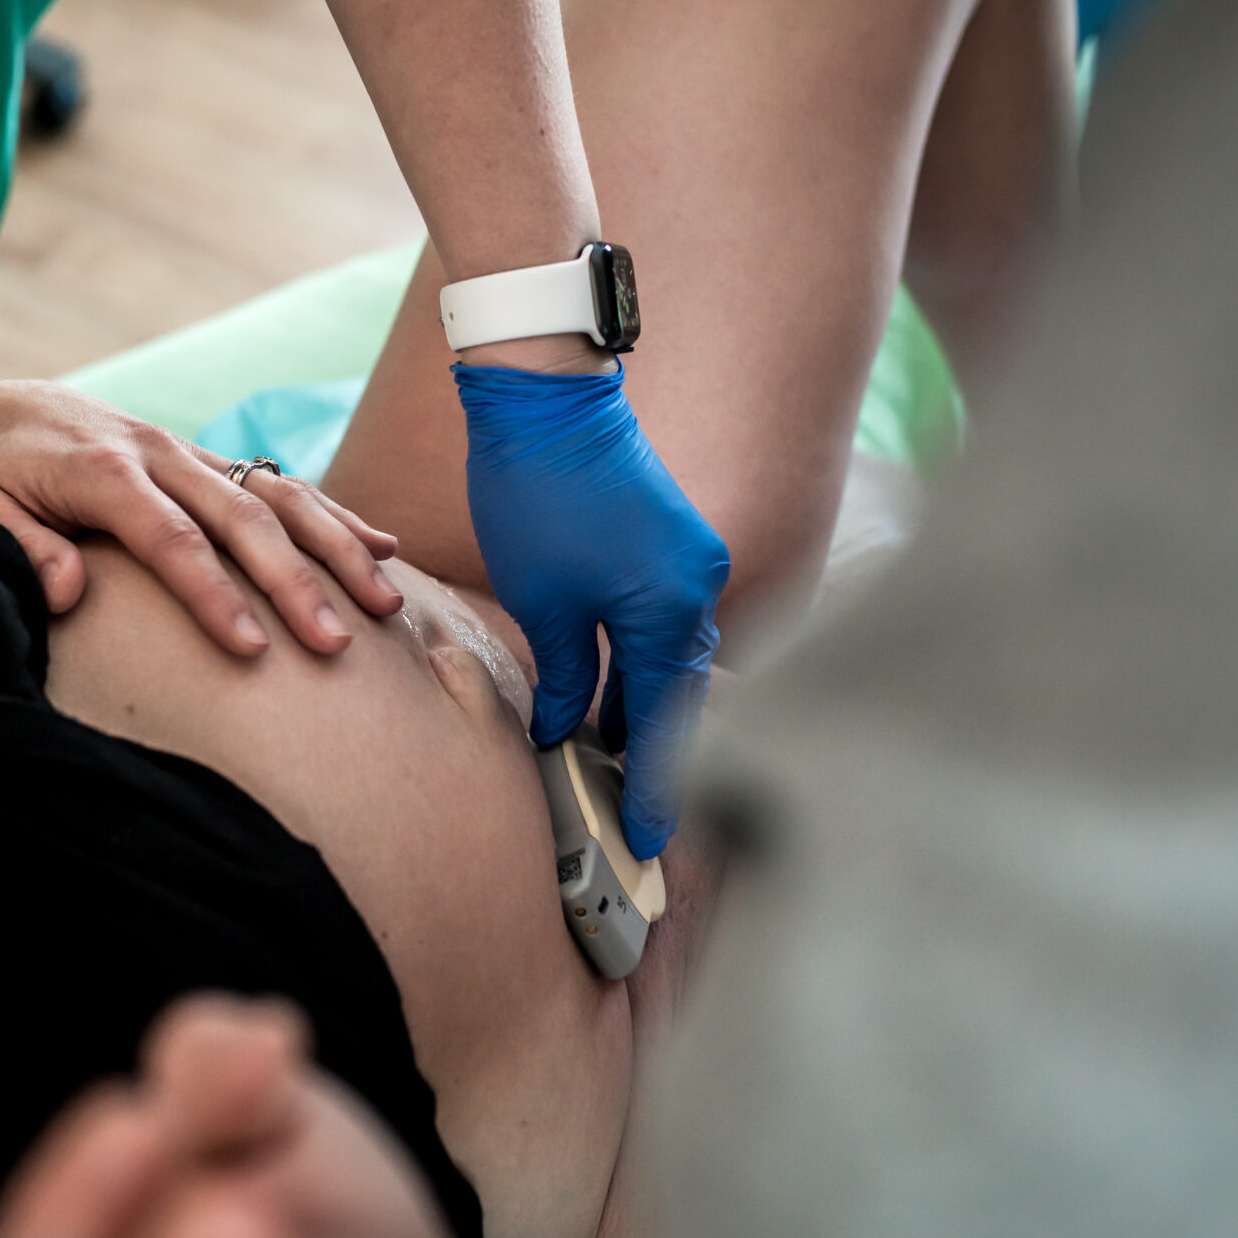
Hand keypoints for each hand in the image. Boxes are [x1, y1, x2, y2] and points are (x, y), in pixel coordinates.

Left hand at [0, 383, 404, 657]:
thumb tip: (65, 594)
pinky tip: (385, 547)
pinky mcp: (212, 461)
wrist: (9, 407)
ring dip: (336, 548)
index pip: (171, 541)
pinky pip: (284, 485)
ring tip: (384, 603)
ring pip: (280, 496)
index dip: (213, 595)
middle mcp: (162, 457)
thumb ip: (22, 547)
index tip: (251, 649)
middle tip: (334, 643)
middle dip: (294, 583)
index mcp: (106, 475)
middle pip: (242, 520)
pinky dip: (336, 515)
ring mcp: (194, 456)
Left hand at [453, 363, 728, 858]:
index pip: (665, 724)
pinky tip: (614, 697)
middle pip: (683, 696)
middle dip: (659, 756)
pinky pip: (669, 625)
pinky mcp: (677, 543)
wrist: (546, 398)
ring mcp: (694, 562)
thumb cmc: (538, 495)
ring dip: (648, 710)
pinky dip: (645, 665)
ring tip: (617, 765)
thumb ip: (564, 677)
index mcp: (670, 612)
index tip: (648, 839)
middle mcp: (700, 589)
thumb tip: (564, 732)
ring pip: (675, 660)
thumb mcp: (542, 602)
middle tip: (635, 813)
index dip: (654, 786)